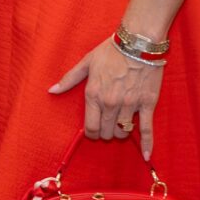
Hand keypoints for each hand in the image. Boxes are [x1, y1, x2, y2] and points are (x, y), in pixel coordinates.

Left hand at [52, 37, 164, 157]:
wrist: (138, 43)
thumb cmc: (111, 51)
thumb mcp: (86, 62)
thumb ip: (68, 79)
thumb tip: (51, 90)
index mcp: (93, 95)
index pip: (90, 127)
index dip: (92, 133)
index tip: (94, 130)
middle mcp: (110, 103)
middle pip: (106, 133)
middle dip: (105, 133)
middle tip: (107, 126)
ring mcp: (129, 106)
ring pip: (122, 133)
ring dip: (120, 133)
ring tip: (120, 126)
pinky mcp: (147, 104)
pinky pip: (147, 129)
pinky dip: (147, 144)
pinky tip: (146, 156)